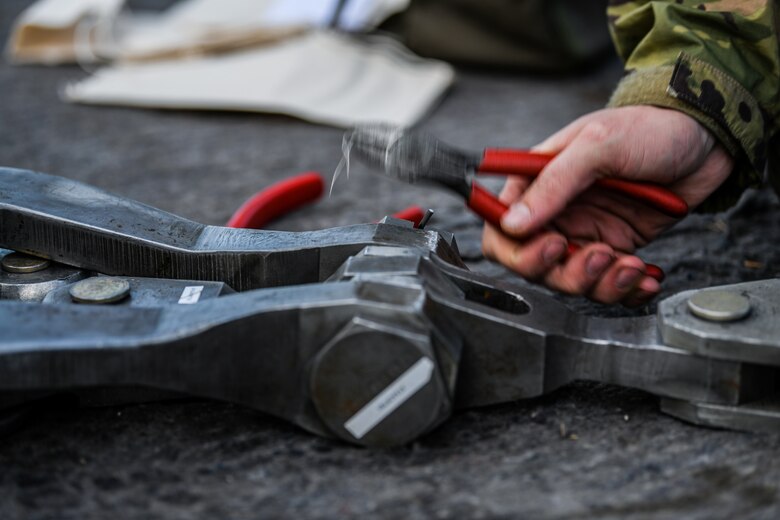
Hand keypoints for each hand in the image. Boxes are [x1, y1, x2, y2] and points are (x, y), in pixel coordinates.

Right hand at [481, 105, 733, 305]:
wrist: (706, 139)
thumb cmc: (651, 128)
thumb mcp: (598, 144)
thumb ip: (553, 183)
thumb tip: (512, 221)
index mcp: (538, 182)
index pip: (500, 228)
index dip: (516, 249)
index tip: (552, 246)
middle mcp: (556, 212)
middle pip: (533, 265)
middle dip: (565, 272)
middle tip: (599, 256)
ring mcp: (585, 233)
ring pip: (570, 281)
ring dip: (599, 282)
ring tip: (629, 264)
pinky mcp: (615, 248)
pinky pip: (606, 284)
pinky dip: (624, 289)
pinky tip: (644, 276)